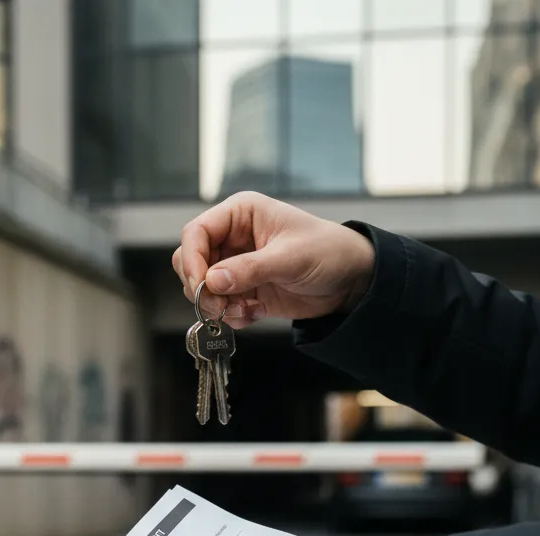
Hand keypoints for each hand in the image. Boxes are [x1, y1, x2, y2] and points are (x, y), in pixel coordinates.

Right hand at [171, 192, 375, 328]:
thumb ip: (250, 269)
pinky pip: (218, 306)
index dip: (192, 260)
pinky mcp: (241, 290)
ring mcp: (234, 265)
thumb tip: (212, 281)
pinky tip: (256, 313)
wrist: (349, 280)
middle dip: (201, 288)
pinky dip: (231, 316)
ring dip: (217, 306)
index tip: (202, 286)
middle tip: (221, 306)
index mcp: (240, 215)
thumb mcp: (291, 258)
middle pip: (189, 262)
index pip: (196, 233)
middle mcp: (232, 238)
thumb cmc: (328, 251)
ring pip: (201, 288)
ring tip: (246, 310)